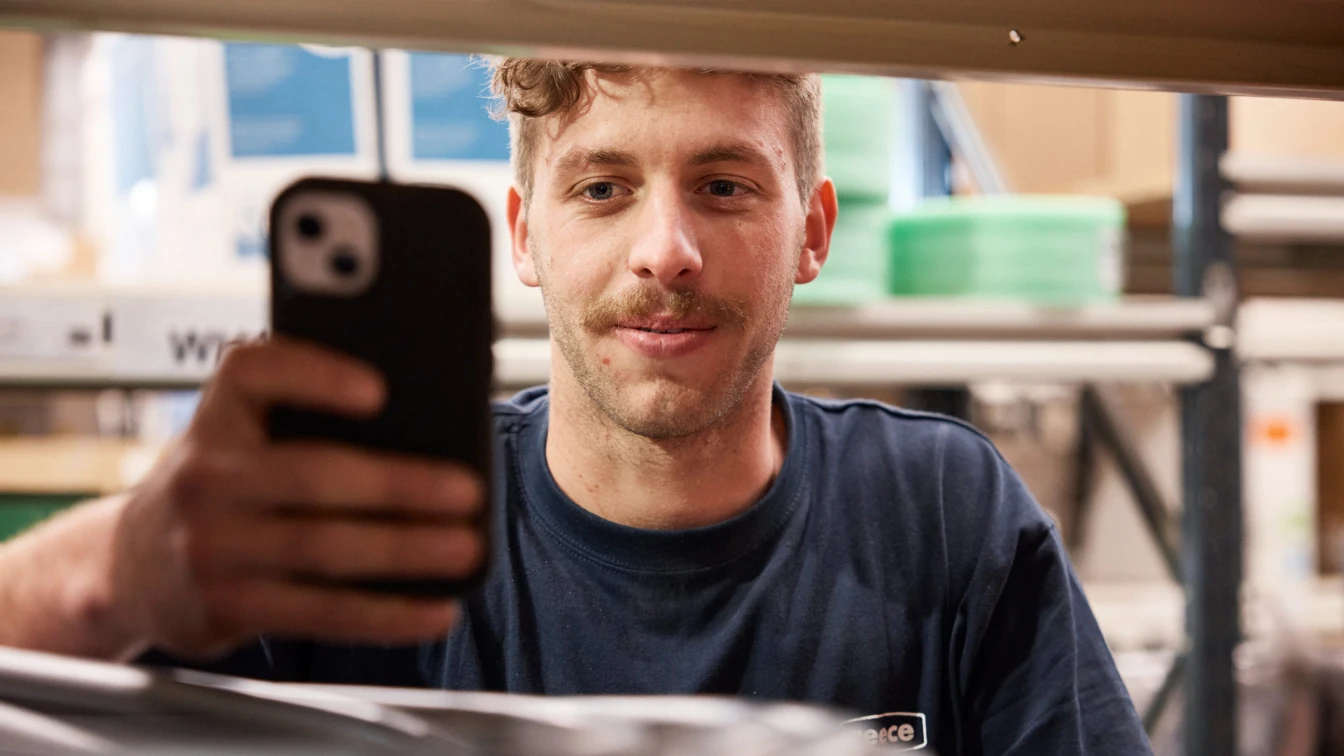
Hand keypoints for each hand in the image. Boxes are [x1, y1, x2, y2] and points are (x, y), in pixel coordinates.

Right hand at [106, 339, 484, 658]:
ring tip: (466, 549)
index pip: (251, 373)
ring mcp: (211, 545)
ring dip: (405, 552)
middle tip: (468, 492)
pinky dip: (385, 614)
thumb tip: (427, 431)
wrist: (131, 567)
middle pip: (312, 474)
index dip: (315, 375)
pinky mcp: (226, 605)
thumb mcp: (239, 438)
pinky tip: (433, 610)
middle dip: (400, 485)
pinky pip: (319, 612)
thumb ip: (304, 422)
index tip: (380, 390)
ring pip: (322, 549)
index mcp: (216, 416)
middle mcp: (204, 476)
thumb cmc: (222, 485)